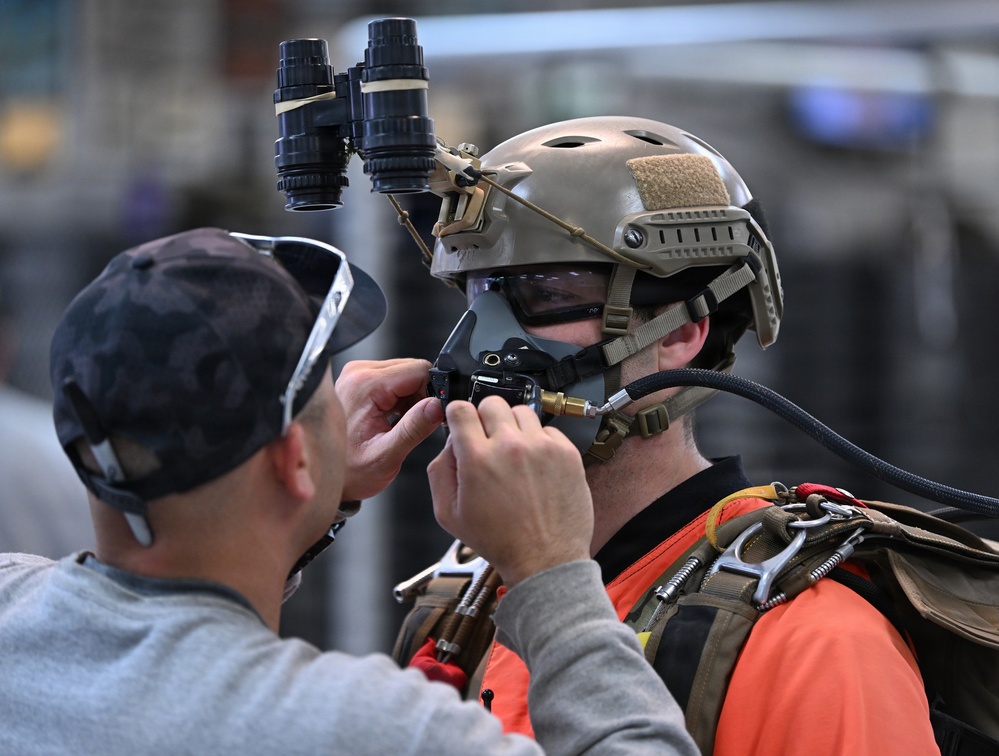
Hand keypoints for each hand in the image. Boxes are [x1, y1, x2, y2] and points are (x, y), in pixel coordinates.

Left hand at [335, 359, 443, 500]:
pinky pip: (393, 382)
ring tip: (399, 427)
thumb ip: (414, 428)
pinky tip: (392, 421)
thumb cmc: (348, 471)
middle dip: (422, 398)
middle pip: (413, 370)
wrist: (323, 477)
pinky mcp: (359, 382)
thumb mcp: (387, 455)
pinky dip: (401, 401)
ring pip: (405, 375)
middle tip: (413, 427)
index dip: (432, 393)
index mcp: (364, 386)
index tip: (431, 416)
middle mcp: (358, 374)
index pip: (418, 370)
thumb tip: (437, 406)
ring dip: (412, 401)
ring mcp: (357, 376)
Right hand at [427, 396, 592, 586]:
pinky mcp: (566, 452)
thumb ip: (440, 471)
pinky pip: (548, 429)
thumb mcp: (448, 513)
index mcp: (478, 458)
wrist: (545, 559)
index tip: (462, 424)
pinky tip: (535, 465)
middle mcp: (510, 446)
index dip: (458, 416)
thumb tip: (449, 443)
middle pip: (491, 402)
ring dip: (513, 427)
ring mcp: (541, 446)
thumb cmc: (500, 541)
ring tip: (514, 454)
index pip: (460, 409)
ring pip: (521, 411)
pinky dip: (539, 441)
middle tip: (489, 441)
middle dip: (485, 419)